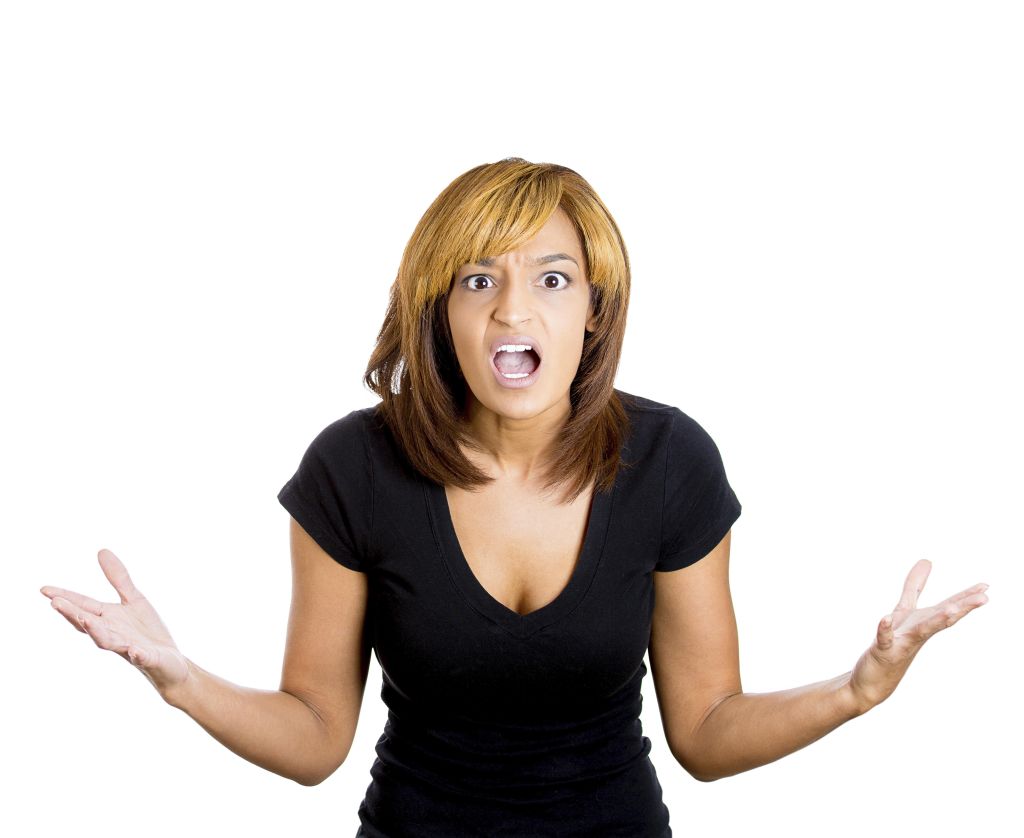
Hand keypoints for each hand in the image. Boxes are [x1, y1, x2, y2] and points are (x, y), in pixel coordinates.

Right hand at [41, 549, 189, 697]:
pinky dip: (138, 654)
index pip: (82, 607)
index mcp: (108, 619)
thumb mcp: (134, 600)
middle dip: (72, 614)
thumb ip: (118, 579)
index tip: (44, 589)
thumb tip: (101, 551)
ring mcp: (128, 648)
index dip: (65, 598)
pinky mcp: (147, 658)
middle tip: (55, 603)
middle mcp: (112, 634)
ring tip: (87, 621)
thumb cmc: (147, 631)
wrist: (169, 662)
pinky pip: (141, 658)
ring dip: (97, 633)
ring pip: (108, 642)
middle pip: (88, 624)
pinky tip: (136, 651)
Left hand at [848, 559, 988, 713]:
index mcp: (925, 623)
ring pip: (921, 631)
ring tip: (951, 609)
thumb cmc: (893, 643)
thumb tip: (927, 560)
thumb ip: (914, 586)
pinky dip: (885, 628)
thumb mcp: (904, 611)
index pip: (949, 608)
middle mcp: (918, 634)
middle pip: (942, 618)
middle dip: (962, 607)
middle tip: (984, 597)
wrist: (873, 682)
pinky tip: (885, 618)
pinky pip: (885, 639)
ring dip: (936, 620)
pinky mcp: (883, 652)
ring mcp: (902, 644)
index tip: (986, 586)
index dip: (966, 597)